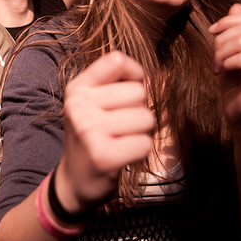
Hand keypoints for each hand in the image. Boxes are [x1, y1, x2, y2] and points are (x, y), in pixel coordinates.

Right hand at [56, 52, 155, 214]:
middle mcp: (79, 106)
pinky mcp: (102, 155)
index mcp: (78, 88)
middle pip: (138, 92)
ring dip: (141, 132)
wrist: (76, 180)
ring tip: (121, 141)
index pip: (116, 61)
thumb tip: (163, 78)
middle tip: (121, 127)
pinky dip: (140, 151)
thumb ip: (119, 83)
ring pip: (145, 118)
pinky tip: (123, 155)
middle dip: (139, 110)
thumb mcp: (94, 103)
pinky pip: (144, 143)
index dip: (135, 74)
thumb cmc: (94, 136)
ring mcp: (89, 130)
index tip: (130, 92)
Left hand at [208, 4, 240, 128]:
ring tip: (216, 66)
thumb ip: (235, 29)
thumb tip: (236, 6)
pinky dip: (226, 62)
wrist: (238, 112)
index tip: (212, 32)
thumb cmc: (234, 82)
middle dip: (221, 39)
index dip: (228, 21)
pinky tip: (223, 72)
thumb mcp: (230, 51)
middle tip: (214, 56)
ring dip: (221, 52)